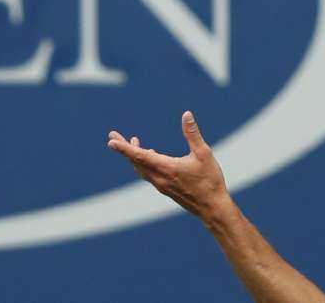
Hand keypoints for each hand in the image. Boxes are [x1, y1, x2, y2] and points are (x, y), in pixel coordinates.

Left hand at [107, 111, 232, 222]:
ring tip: (132, 142)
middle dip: (123, 148)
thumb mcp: (204, 154)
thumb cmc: (210, 181)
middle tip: (112, 137)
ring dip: (133, 155)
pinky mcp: (166, 190)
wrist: (214, 209)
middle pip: (136, 161)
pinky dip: (143, 163)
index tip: (111, 141)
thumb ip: (193, 134)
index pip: (140, 156)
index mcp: (167, 168)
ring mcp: (162, 185)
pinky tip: (150, 155)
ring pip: (141, 169)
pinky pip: (148, 175)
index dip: (124, 148)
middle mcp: (160, 178)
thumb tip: (187, 114)